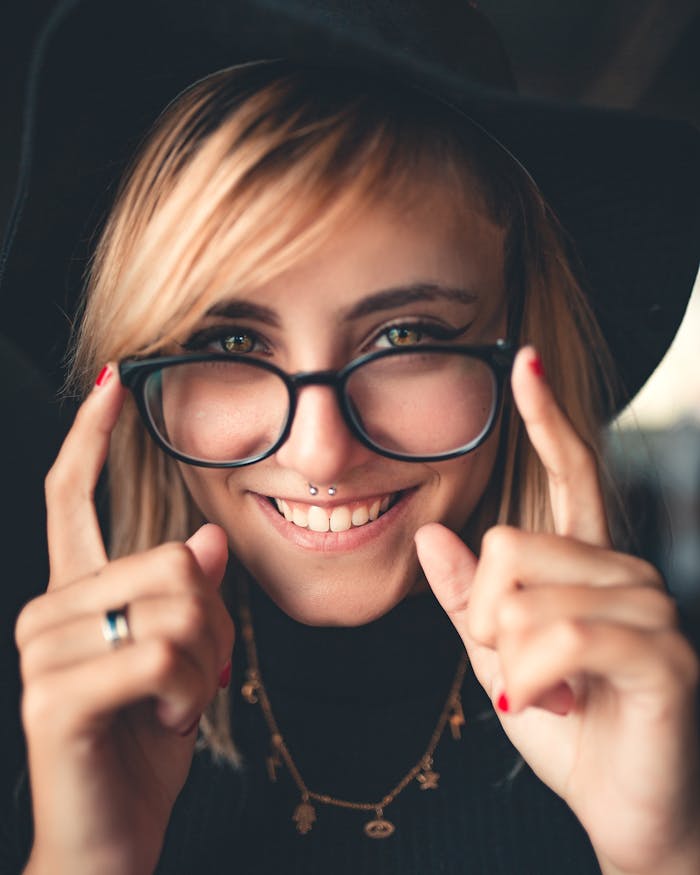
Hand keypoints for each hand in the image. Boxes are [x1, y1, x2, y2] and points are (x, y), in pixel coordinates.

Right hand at [15, 365, 234, 874]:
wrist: (111, 838)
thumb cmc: (144, 740)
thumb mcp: (181, 657)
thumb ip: (186, 594)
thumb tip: (204, 539)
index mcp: (77, 594)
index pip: (72, 496)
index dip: (91, 435)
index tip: (111, 380)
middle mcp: (48, 610)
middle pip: (169, 561)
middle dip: (212, 621)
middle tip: (198, 672)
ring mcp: (43, 651)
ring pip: (176, 606)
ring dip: (203, 664)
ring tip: (174, 702)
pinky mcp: (53, 695)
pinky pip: (162, 657)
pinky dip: (189, 694)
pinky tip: (163, 722)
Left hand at [416, 347, 699, 874]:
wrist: (625, 809)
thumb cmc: (568, 729)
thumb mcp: (499, 660)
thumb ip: (468, 599)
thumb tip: (434, 533)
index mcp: (588, 564)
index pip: (569, 472)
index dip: (547, 416)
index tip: (524, 360)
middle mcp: (625, 570)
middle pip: (509, 546)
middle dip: (487, 621)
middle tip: (520, 671)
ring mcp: (650, 608)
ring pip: (526, 599)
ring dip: (512, 664)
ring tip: (549, 694)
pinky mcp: (663, 654)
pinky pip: (560, 640)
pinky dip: (532, 685)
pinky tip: (558, 706)